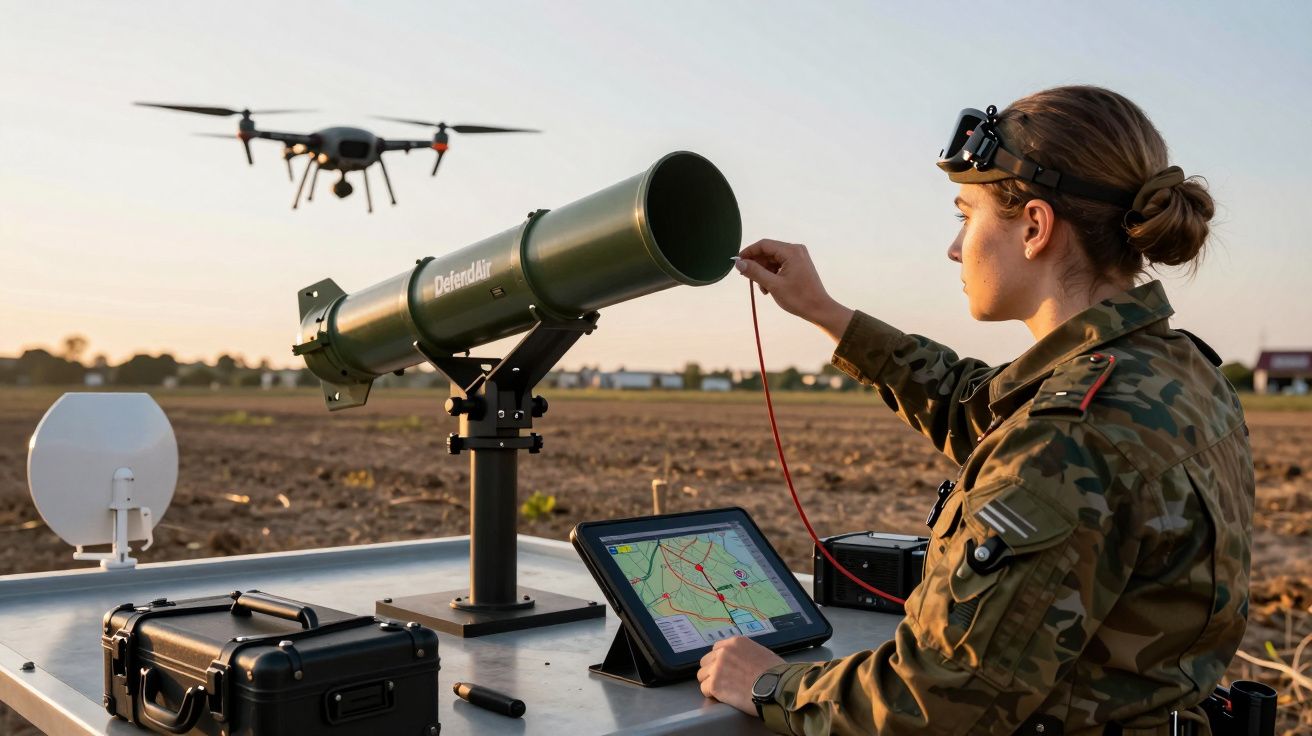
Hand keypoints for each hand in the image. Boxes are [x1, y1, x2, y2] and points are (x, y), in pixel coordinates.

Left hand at [696, 636, 786, 715]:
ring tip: (723, 691)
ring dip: (710, 683)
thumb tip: (741, 661)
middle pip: (706, 661)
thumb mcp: (761, 652)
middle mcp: (723, 652)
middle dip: (712, 671)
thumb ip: (746, 653)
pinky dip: (712, 695)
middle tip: (723, 682)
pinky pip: (704, 689)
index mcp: (736, 642)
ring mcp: (717, 667)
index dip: (720, 660)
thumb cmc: (776, 673)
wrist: (777, 687)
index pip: (717, 648)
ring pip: (702, 675)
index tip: (725, 669)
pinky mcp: (714, 684)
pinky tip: (723, 698)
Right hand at [734, 239, 853, 341]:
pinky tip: (770, 288)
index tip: (737, 263)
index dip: (748, 252)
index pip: (764, 245)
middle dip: (757, 265)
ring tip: (763, 289)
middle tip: (748, 279)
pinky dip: (772, 275)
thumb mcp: (773, 285)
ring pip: (773, 260)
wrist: (819, 309)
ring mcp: (798, 257)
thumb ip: (755, 272)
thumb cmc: (798, 298)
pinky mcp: (799, 265)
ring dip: (764, 272)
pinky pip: (780, 265)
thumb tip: (738, 263)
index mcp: (791, 251)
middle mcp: (795, 250)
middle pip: (768, 252)